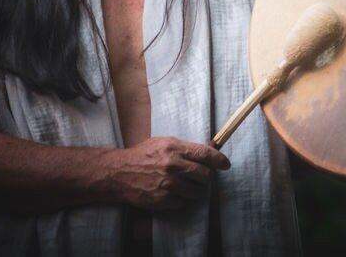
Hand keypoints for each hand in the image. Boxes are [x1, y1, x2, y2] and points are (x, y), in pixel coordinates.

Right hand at [98, 137, 230, 210]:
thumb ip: (185, 147)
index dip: (219, 160)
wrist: (120, 173)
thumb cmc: (143, 155)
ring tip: (187, 185)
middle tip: (201, 176)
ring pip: (197, 191)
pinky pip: (184, 202)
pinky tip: (174, 192)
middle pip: (205, 175)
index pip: (205, 154)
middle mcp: (173, 166)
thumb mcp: (164, 142)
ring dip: (196, 190)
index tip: (226, 165)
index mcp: (174, 148)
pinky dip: (183, 198)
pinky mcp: (163, 200)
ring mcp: (168, 185)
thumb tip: (209, 151)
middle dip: (206, 177)